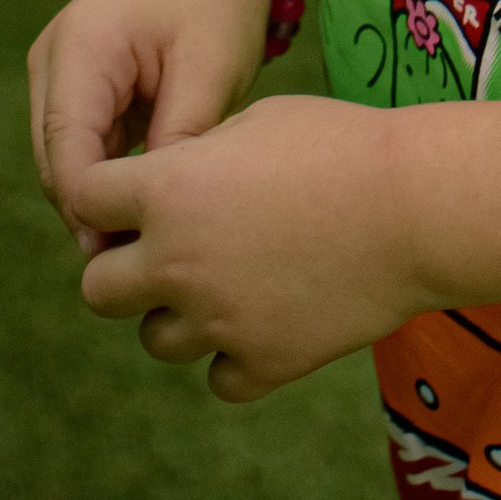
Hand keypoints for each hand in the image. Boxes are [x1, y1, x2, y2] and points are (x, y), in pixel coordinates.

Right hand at [28, 0, 271, 248]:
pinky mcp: (75, 84)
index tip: (129, 250)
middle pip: (57, 161)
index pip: (67, 149)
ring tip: (149, 240)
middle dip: (92, 210)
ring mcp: (57, 72)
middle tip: (143, 261)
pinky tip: (146, 205)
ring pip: (64, 160)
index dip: (90, 207)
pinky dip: (108, 174)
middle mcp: (53, 59)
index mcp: (80, 48)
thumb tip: (149, 212)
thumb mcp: (209, 71)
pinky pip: (81, 145)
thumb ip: (176, 140)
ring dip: (99, 195)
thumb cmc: (218, 2)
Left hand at [71, 95, 420, 400]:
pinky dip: (234, 356)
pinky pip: (219, 379)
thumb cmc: (341, 144)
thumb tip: (176, 182)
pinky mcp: (263, 363)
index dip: (105, 193)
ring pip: (154, 341)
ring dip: (178, 315)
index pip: (85, 198)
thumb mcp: (255, 121)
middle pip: (97, 289)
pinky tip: (266, 320)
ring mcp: (217, 321)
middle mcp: (175, 262)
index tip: (132, 195)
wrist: (415, 207)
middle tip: (169, 252)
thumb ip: (198, 158)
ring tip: (228, 284)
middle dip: (123, 269)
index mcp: (166, 191)